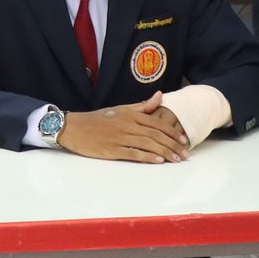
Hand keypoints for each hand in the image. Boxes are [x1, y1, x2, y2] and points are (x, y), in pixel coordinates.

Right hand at [57, 92, 189, 162]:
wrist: (74, 128)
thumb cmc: (97, 119)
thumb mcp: (120, 109)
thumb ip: (142, 106)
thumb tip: (160, 96)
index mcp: (130, 114)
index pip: (156, 122)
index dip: (172, 132)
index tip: (183, 140)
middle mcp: (127, 124)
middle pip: (155, 135)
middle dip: (172, 145)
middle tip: (184, 154)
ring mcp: (120, 137)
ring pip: (147, 144)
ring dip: (164, 153)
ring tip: (176, 160)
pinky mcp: (112, 150)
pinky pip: (133, 153)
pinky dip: (147, 157)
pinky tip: (158, 161)